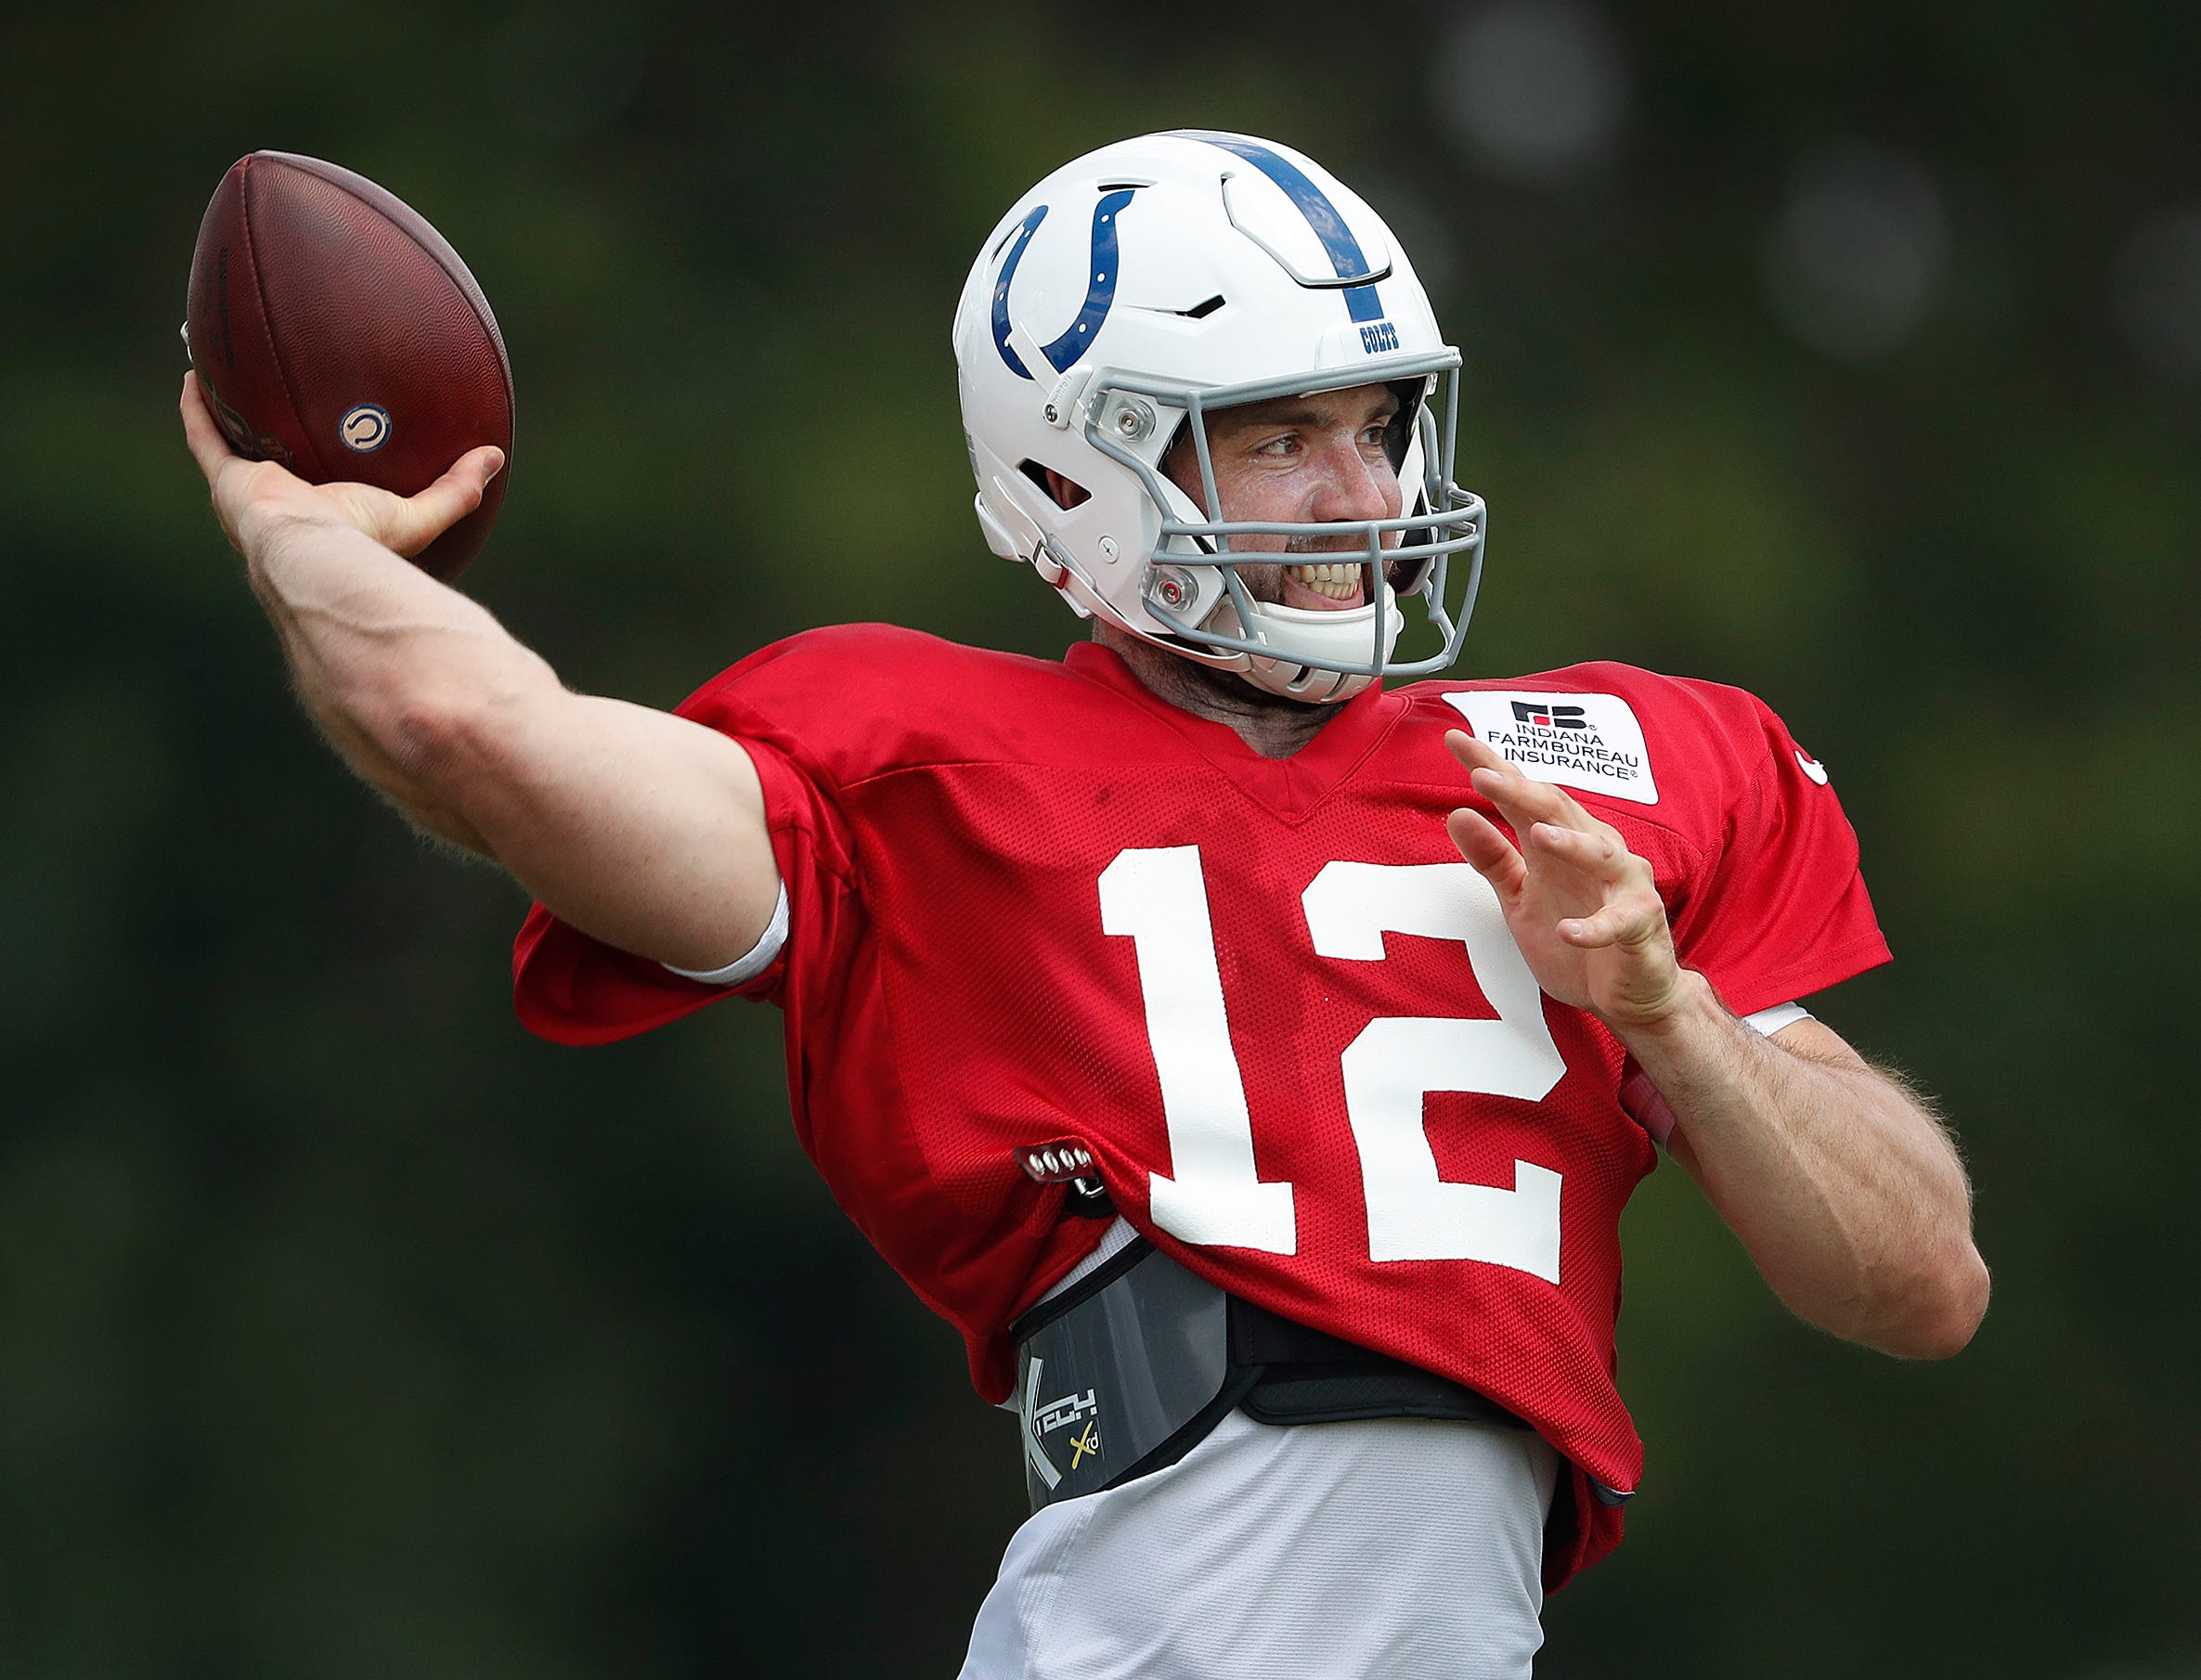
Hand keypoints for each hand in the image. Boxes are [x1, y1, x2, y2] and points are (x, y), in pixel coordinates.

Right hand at [179, 372, 503, 563]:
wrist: (312, 554)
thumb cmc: (363, 543)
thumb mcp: (419, 516)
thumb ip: (457, 491)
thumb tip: (495, 456)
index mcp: (320, 521)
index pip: (321, 493)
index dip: (322, 470)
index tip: (331, 441)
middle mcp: (281, 508)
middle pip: (274, 466)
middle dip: (273, 438)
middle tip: (281, 403)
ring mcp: (248, 495)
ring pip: (233, 446)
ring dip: (230, 415)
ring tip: (232, 379)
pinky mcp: (225, 480)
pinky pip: (204, 436)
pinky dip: (198, 407)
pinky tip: (198, 374)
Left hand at [1442, 728, 1687, 1033]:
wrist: (1628, 994)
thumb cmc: (1575, 936)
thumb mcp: (1519, 900)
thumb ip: (1492, 859)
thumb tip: (1456, 814)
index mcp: (1560, 842)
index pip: (1522, 796)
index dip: (1491, 766)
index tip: (1454, 739)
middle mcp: (1595, 851)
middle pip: (1558, 811)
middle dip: (1521, 791)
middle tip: (1482, 775)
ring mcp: (1623, 885)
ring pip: (1601, 854)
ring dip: (1571, 844)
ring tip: (1537, 834)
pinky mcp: (1641, 924)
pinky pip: (1619, 922)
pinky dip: (1594, 927)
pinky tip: (1568, 932)